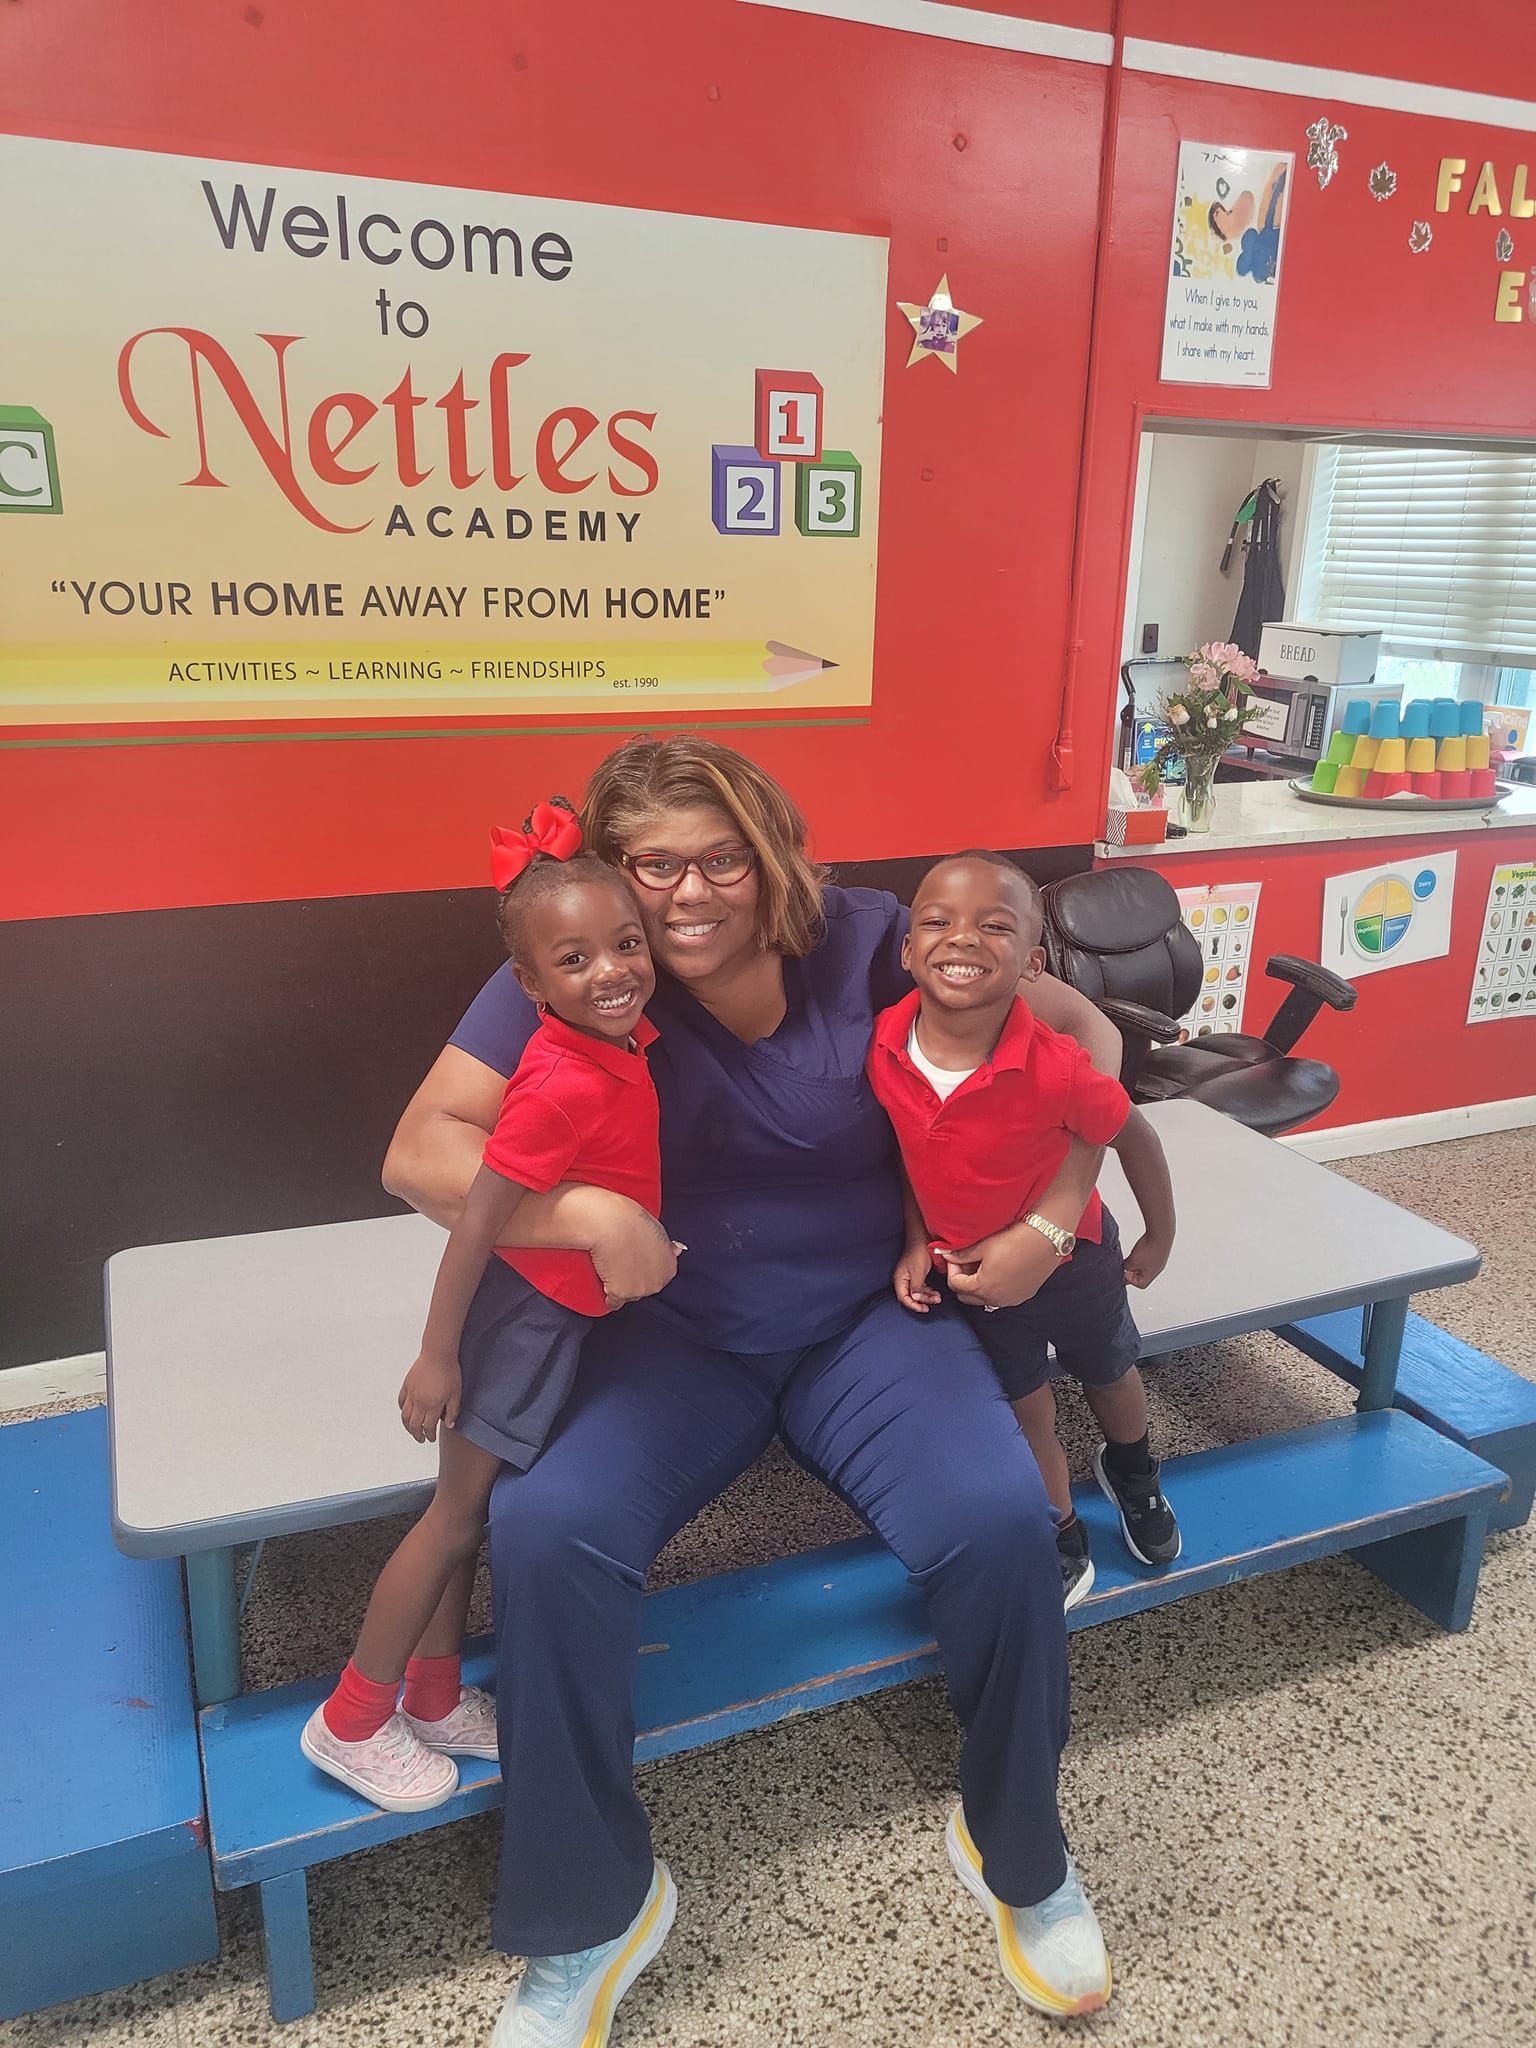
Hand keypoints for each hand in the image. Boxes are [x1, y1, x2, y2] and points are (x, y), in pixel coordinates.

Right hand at [399, 1351, 461, 1442]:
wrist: (438, 1354)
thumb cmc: (449, 1371)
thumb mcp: (456, 1394)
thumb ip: (452, 1411)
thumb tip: (449, 1425)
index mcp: (432, 1405)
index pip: (428, 1427)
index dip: (429, 1435)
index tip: (431, 1438)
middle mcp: (419, 1402)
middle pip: (414, 1425)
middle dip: (417, 1434)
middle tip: (421, 1438)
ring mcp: (411, 1394)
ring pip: (405, 1416)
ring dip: (407, 1426)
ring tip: (412, 1430)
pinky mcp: (407, 1385)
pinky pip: (401, 1402)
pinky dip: (403, 1410)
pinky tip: (406, 1413)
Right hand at [588, 1195, 683, 1310]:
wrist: (612, 1225)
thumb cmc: (633, 1223)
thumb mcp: (659, 1232)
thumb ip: (667, 1247)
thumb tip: (677, 1250)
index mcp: (669, 1268)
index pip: (659, 1278)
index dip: (646, 1270)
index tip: (637, 1263)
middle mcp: (658, 1282)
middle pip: (645, 1289)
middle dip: (635, 1280)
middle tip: (623, 1263)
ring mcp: (639, 1290)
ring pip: (630, 1295)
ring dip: (622, 1287)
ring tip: (613, 1268)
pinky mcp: (620, 1294)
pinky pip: (614, 1302)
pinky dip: (609, 1297)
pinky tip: (605, 1284)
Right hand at [893, 1242, 941, 1313]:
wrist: (923, 1238)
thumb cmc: (919, 1252)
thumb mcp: (918, 1271)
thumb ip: (916, 1287)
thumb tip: (915, 1299)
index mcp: (899, 1279)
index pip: (903, 1298)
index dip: (913, 1305)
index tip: (924, 1309)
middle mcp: (903, 1280)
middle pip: (910, 1297)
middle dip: (922, 1301)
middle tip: (934, 1303)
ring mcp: (910, 1278)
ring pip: (917, 1293)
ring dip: (927, 1297)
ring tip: (937, 1297)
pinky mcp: (917, 1275)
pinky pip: (921, 1288)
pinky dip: (928, 1292)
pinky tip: (935, 1292)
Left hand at [941, 1221, 1061, 1311]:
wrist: (1046, 1238)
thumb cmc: (1015, 1240)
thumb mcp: (983, 1245)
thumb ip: (961, 1254)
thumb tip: (945, 1255)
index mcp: (983, 1288)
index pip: (955, 1285)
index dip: (952, 1269)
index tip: (956, 1256)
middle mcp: (996, 1299)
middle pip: (967, 1296)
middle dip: (963, 1280)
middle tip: (967, 1262)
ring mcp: (1011, 1300)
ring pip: (984, 1299)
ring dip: (979, 1285)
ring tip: (983, 1265)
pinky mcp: (1023, 1296)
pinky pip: (1001, 1297)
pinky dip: (995, 1288)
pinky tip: (1000, 1269)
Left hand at [1123, 1232, 1171, 1288]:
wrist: (1160, 1233)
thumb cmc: (1149, 1249)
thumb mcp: (1132, 1261)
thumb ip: (1126, 1267)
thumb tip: (1125, 1267)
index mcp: (1151, 1274)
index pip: (1140, 1284)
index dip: (1130, 1280)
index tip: (1124, 1273)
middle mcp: (1157, 1269)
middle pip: (1143, 1275)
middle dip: (1133, 1271)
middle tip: (1126, 1264)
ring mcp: (1159, 1260)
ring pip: (1145, 1265)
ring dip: (1137, 1262)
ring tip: (1132, 1256)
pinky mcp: (1159, 1252)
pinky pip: (1148, 1257)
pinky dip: (1142, 1255)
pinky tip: (1139, 1249)